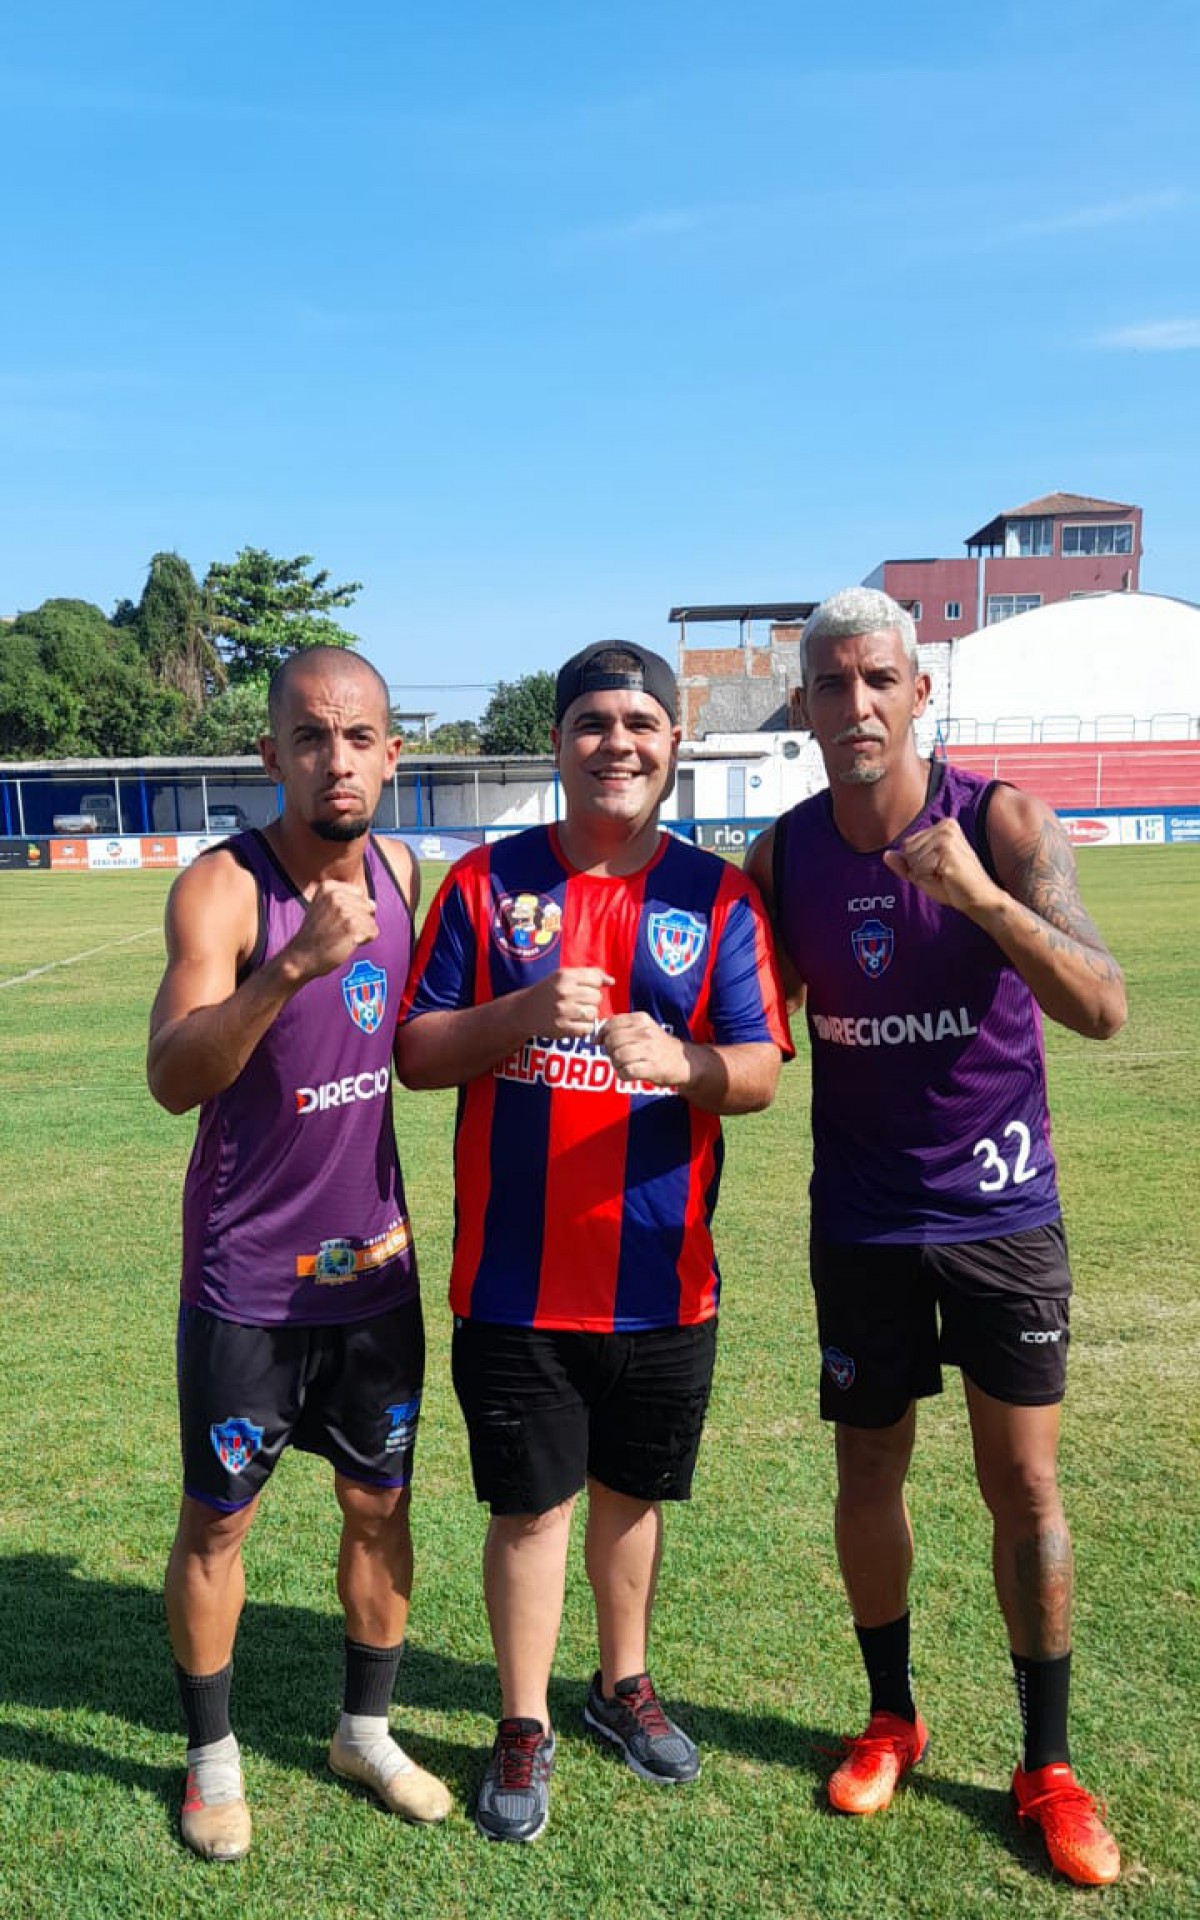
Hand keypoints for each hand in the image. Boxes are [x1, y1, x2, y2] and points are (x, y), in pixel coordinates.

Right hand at [285, 880, 379, 980]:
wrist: (301, 957)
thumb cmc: (315, 935)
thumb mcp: (323, 907)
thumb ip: (346, 900)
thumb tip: (374, 904)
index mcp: (328, 887)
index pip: (359, 894)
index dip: (352, 910)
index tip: (334, 920)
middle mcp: (335, 895)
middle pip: (368, 906)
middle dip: (358, 921)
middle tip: (337, 931)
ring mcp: (344, 910)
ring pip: (371, 920)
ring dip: (360, 932)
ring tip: (341, 937)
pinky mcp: (352, 926)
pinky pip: (372, 931)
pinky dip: (364, 940)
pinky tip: (347, 943)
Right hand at [524, 966, 614, 1039]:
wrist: (524, 1011)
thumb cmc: (549, 991)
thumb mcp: (565, 976)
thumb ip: (590, 975)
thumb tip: (612, 982)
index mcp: (565, 976)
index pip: (596, 980)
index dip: (593, 986)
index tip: (582, 989)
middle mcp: (564, 992)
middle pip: (597, 997)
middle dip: (591, 1001)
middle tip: (577, 1002)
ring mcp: (563, 1011)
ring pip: (593, 1013)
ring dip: (588, 1014)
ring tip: (575, 1013)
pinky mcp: (562, 1028)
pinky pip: (587, 1029)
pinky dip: (583, 1027)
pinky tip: (573, 1023)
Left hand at [602, 1012, 688, 1088]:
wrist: (683, 1061)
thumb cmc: (657, 1045)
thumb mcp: (644, 1027)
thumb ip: (622, 1028)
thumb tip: (597, 1037)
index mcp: (641, 1019)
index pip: (612, 1023)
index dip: (601, 1034)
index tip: (599, 1042)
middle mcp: (645, 1032)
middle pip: (612, 1041)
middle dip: (609, 1050)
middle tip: (615, 1056)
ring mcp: (649, 1050)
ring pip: (618, 1056)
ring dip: (615, 1064)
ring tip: (623, 1065)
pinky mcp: (652, 1068)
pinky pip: (626, 1072)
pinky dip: (623, 1075)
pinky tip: (628, 1074)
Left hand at [882, 819, 996, 913]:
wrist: (978, 898)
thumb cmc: (953, 886)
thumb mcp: (924, 873)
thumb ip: (905, 864)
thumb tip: (886, 855)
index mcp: (943, 826)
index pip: (908, 844)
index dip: (917, 863)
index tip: (938, 868)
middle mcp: (945, 826)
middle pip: (908, 849)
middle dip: (919, 868)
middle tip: (942, 874)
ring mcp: (947, 836)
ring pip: (913, 858)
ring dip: (925, 873)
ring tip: (945, 875)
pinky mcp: (947, 849)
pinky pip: (920, 867)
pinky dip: (928, 877)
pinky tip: (947, 876)